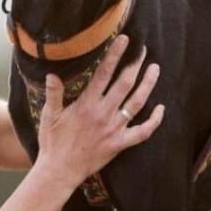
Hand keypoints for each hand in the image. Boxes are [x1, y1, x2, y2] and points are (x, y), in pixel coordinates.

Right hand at [35, 35, 162, 188]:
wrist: (60, 170)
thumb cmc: (53, 142)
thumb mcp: (49, 116)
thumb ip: (54, 94)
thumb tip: (52, 74)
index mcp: (87, 104)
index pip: (104, 73)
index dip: (115, 55)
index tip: (125, 40)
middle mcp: (104, 114)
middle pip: (125, 83)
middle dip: (136, 64)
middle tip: (144, 50)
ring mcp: (114, 129)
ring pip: (137, 103)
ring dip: (148, 84)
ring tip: (155, 69)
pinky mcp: (120, 144)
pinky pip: (142, 132)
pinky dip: (154, 121)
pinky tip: (161, 109)